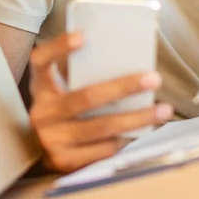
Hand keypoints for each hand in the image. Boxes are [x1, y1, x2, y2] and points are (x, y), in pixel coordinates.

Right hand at [28, 33, 173, 172]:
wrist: (35, 150)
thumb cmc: (59, 109)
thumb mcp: (58, 89)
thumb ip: (78, 73)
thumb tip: (123, 55)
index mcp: (41, 86)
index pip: (42, 61)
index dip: (60, 48)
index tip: (82, 37)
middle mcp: (43, 112)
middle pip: (87, 97)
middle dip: (124, 87)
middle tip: (153, 79)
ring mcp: (52, 139)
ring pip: (102, 127)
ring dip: (137, 118)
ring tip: (163, 110)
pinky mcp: (64, 161)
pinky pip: (103, 150)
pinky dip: (125, 139)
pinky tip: (142, 131)